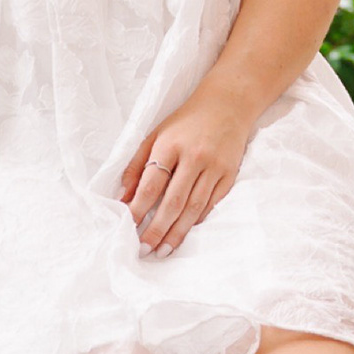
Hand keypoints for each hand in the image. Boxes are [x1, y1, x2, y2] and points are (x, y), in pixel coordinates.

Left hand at [120, 92, 249, 256]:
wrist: (228, 103)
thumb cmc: (186, 121)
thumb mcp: (156, 133)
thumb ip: (137, 164)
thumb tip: (123, 196)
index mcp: (170, 144)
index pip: (152, 183)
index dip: (139, 207)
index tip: (129, 226)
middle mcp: (194, 157)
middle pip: (173, 201)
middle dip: (157, 229)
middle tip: (144, 249)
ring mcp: (214, 167)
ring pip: (194, 207)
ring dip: (177, 232)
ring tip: (163, 250)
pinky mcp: (229, 174)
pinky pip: (211, 203)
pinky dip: (196, 220)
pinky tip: (184, 232)